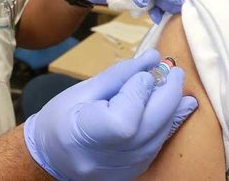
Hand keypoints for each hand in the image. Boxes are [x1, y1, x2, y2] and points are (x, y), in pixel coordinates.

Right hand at [24, 49, 197, 180]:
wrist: (52, 156)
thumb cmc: (59, 118)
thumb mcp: (82, 90)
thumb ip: (120, 75)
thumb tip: (152, 58)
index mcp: (84, 136)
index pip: (125, 119)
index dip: (139, 92)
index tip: (144, 72)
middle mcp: (106, 159)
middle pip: (150, 127)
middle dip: (168, 94)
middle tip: (175, 72)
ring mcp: (123, 170)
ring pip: (160, 136)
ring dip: (173, 107)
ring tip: (176, 84)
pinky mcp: (134, 171)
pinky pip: (158, 144)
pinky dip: (168, 122)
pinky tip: (177, 105)